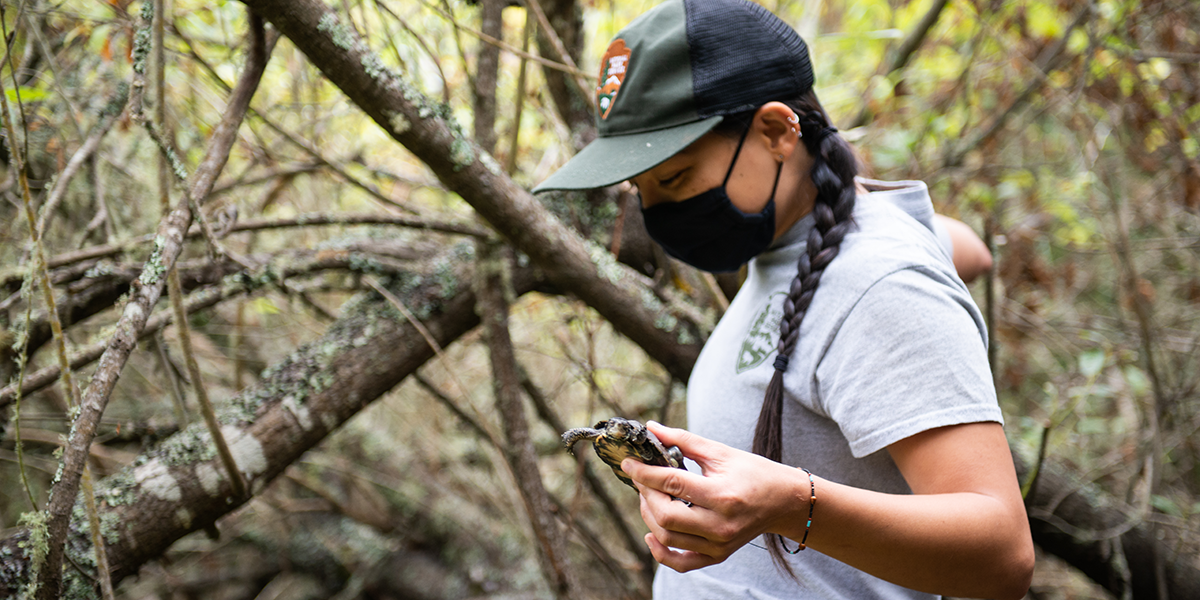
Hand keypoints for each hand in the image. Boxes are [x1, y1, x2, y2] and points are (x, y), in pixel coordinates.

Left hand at [620, 421, 807, 571]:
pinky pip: (680, 562)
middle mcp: (720, 524)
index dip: (644, 472)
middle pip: (665, 515)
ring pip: (667, 537)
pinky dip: (660, 552)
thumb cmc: (753, 472)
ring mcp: (719, 544)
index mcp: (722, 495)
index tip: (628, 463)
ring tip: (648, 496)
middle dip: (645, 493)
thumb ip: (683, 440)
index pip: (672, 484)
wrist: (783, 501)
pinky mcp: (718, 555)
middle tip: (641, 477)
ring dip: (648, 515)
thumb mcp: (720, 452)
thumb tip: (651, 428)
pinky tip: (651, 533)